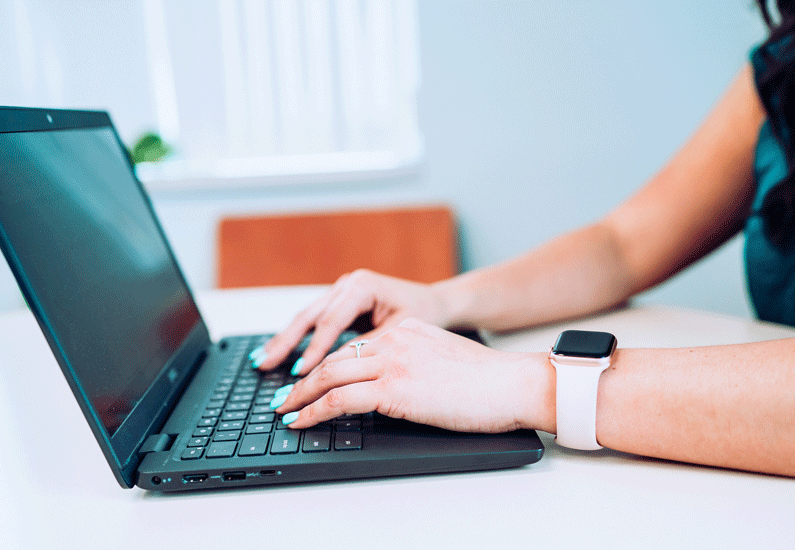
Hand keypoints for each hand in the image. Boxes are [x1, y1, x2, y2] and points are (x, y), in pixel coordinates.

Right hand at [252, 269, 450, 374]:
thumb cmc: (423, 314)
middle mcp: (347, 284)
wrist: (436, 302)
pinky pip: (314, 321)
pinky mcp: (339, 302)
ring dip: (284, 340)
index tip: (301, 372)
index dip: (314, 348)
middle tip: (263, 364)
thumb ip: (367, 348)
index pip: (331, 321)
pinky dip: (297, 338)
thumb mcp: (397, 332)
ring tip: (261, 360)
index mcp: (361, 286)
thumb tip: (340, 370)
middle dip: (284, 342)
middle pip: (309, 316)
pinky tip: (280, 352)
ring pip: (306, 317)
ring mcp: (340, 290)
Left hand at [270, 318, 554, 432]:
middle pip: (333, 357)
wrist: (512, 384)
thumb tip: (395, 387)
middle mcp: (394, 339)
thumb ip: (414, 363)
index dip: (324, 364)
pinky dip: (314, 411)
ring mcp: (392, 361)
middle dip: (302, 378)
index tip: (308, 378)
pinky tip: (302, 421)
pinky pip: (340, 399)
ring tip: (283, 410)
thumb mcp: (443, 361)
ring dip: (300, 395)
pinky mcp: (394, 387)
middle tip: (282, 395)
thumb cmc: (489, 382)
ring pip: (329, 374)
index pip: (353, 346)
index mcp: (405, 331)